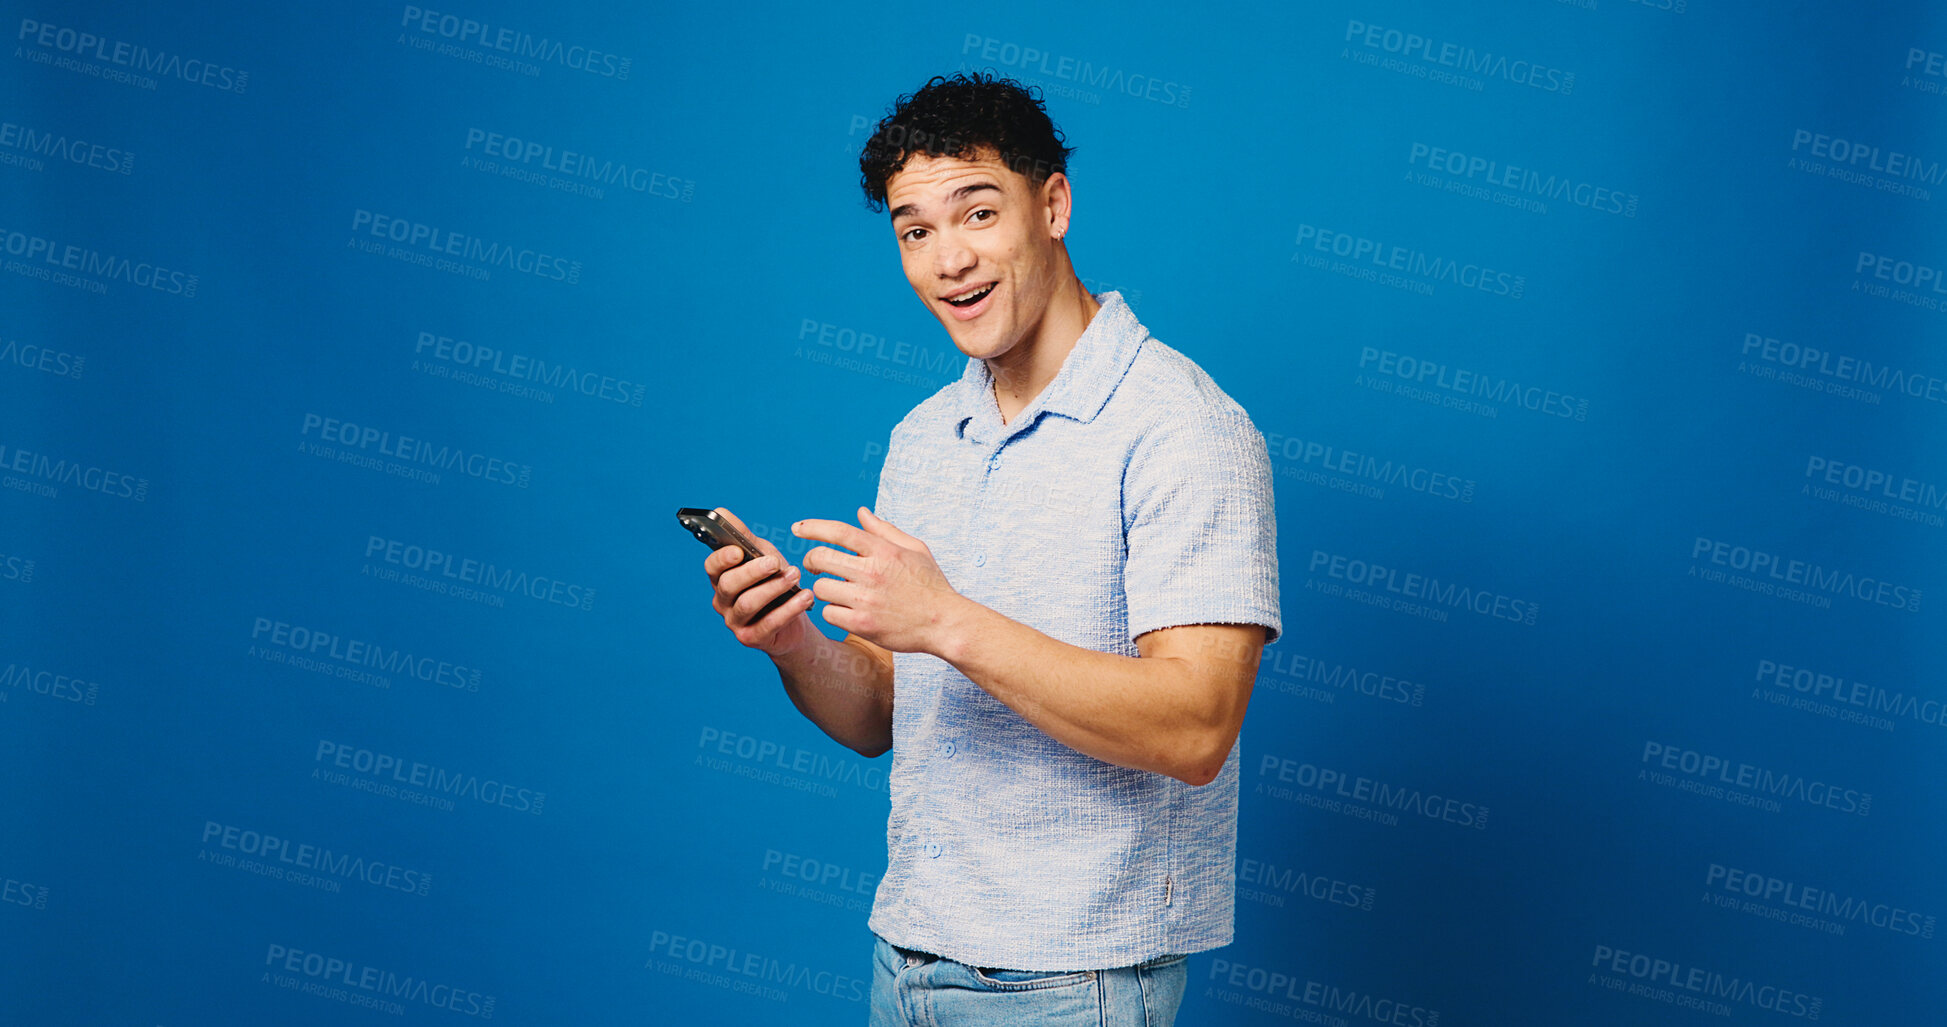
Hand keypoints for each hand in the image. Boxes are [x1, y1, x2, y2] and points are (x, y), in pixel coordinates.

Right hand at [703, 507, 816, 656]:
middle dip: (753, 571)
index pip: (712, 566)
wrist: (794, 623)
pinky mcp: (751, 638)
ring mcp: (735, 621)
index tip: (738, 550)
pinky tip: (805, 597)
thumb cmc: (775, 583)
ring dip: (773, 588)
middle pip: (729, 584)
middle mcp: (723, 600)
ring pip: (747, 603)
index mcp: (721, 578)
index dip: (722, 558)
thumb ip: (745, 537)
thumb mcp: (763, 556)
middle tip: (775, 562)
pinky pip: (768, 623)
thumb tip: (721, 512)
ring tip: (794, 576)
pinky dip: (788, 609)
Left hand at [794, 507, 963, 654]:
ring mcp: (866, 600)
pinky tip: (845, 610)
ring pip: (821, 587)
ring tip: (836, 591)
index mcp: (883, 551)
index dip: (813, 527)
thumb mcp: (914, 550)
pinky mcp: (862, 624)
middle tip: (815, 566)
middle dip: (811, 560)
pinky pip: (828, 613)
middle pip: (821, 558)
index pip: (839, 532)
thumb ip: (885, 530)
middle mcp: (872, 572)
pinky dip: (832, 611)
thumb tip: (862, 512)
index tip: (797, 528)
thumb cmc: (930, 585)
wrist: (944, 623)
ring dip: (824, 588)